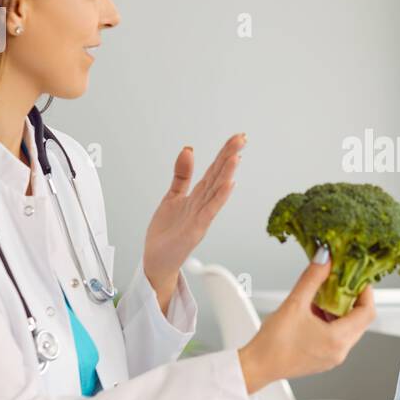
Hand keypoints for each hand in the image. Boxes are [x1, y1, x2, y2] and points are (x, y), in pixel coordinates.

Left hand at [143, 134, 244, 294]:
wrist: (157, 261)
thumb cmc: (167, 233)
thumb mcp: (172, 196)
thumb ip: (182, 174)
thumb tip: (188, 150)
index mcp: (197, 196)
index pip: (213, 170)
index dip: (224, 153)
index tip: (237, 138)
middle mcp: (202, 205)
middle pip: (217, 176)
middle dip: (229, 157)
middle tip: (242, 138)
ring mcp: (200, 217)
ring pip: (216, 191)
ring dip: (227, 174)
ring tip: (236, 156)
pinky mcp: (195, 230)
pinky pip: (209, 211)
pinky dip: (219, 198)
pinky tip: (228, 184)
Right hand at [237, 249, 375, 394]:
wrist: (257, 366)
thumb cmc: (272, 344)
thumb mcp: (294, 303)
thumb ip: (312, 278)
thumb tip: (324, 260)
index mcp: (337, 340)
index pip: (367, 312)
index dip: (365, 292)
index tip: (358, 279)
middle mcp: (339, 351)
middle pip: (360, 320)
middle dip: (351, 299)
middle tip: (340, 283)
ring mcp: (333, 357)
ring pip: (349, 329)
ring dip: (340, 311)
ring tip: (322, 298)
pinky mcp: (324, 359)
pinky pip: (338, 337)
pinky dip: (332, 322)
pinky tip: (315, 313)